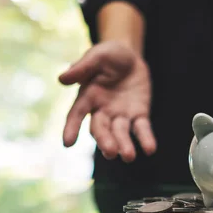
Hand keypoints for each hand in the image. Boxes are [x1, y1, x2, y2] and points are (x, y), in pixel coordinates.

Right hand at [58, 41, 155, 161]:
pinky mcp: (139, 114)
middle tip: (110, 151)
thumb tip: (62, 79)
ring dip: (124, 145)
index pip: (76, 114)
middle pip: (101, 129)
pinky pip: (142, 129)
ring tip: (129, 156)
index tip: (68, 143)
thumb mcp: (96, 56)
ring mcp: (121, 115)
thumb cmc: (108, 56)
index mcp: (87, 97)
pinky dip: (145, 139)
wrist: (129, 56)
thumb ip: (82, 67)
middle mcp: (102, 110)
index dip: (71, 128)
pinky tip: (150, 149)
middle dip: (105, 140)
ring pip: (121, 133)